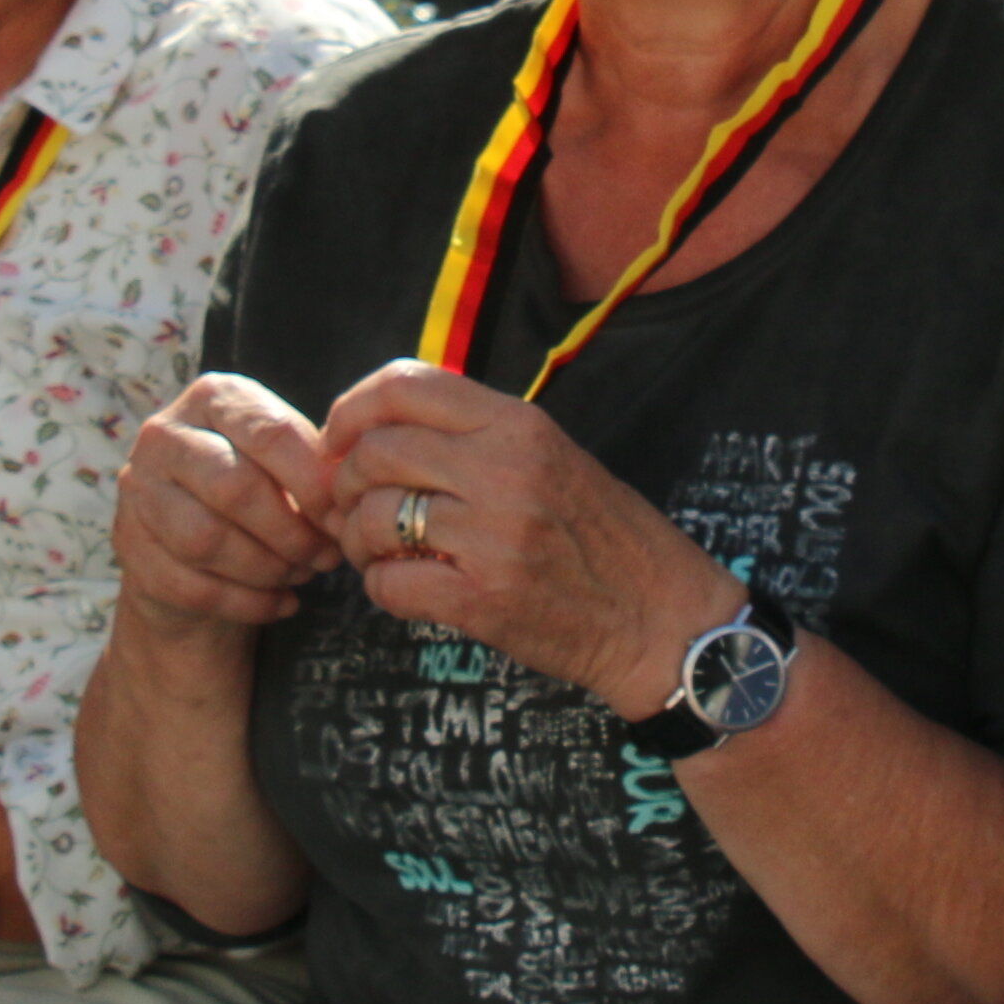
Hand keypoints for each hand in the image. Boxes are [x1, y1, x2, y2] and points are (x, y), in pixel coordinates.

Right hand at [119, 374, 347, 635]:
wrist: (193, 544)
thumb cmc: (256, 492)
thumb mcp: (285, 465)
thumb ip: (315, 470)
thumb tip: (345, 498)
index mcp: (213, 397)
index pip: (272, 433)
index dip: (316, 484)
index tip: (343, 520)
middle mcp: (164, 435)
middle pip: (236, 488)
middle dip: (292, 532)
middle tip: (324, 557)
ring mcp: (138, 490)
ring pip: (206, 540)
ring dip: (267, 568)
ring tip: (300, 574)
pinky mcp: (128, 546)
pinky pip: (191, 586)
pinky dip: (247, 602)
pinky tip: (279, 602)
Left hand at [317, 362, 732, 719]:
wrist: (663, 619)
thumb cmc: (608, 540)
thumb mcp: (554, 457)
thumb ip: (479, 436)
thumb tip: (382, 429)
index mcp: (521, 425)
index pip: (405, 384)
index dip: (352, 408)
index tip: (340, 438)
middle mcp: (505, 470)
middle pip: (376, 451)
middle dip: (348, 483)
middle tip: (356, 508)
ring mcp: (493, 536)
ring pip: (372, 517)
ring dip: (359, 540)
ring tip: (380, 553)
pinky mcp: (481, 599)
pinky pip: (389, 583)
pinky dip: (382, 588)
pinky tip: (405, 588)